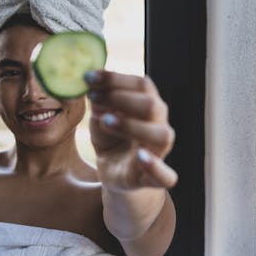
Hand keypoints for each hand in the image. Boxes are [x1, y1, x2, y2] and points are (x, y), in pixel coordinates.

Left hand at [85, 70, 177, 190]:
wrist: (116, 174)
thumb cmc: (111, 140)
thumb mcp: (100, 117)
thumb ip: (99, 102)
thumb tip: (92, 83)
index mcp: (149, 106)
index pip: (142, 85)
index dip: (116, 79)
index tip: (89, 77)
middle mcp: (158, 125)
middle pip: (152, 105)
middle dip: (120, 98)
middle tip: (93, 97)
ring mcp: (159, 152)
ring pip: (161, 135)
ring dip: (133, 126)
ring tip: (106, 122)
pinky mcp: (154, 178)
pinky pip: (167, 176)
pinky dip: (155, 166)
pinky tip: (141, 157)